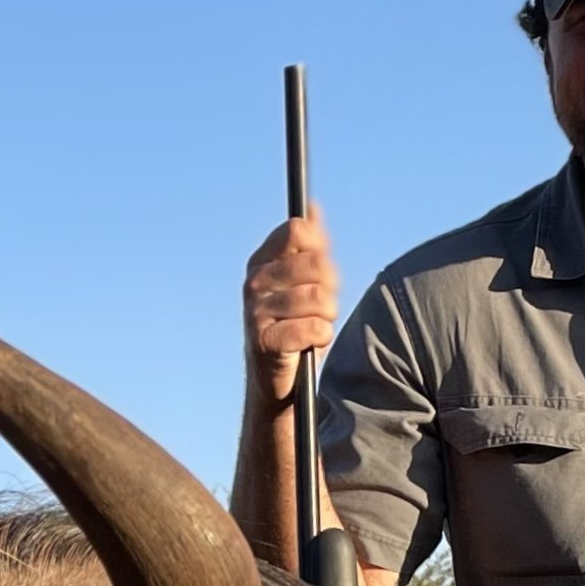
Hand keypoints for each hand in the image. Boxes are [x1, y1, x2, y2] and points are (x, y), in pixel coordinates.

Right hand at [244, 213, 338, 403]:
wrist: (278, 378)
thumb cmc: (296, 324)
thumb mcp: (304, 280)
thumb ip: (311, 245)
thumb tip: (313, 208)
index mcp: (262, 261)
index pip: (298, 231)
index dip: (319, 250)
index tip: (318, 273)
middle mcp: (254, 282)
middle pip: (316, 263)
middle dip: (330, 288)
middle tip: (321, 307)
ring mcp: (255, 310)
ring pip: (319, 298)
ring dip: (327, 317)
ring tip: (315, 326)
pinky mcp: (263, 340)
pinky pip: (314, 328)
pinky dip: (320, 337)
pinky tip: (309, 343)